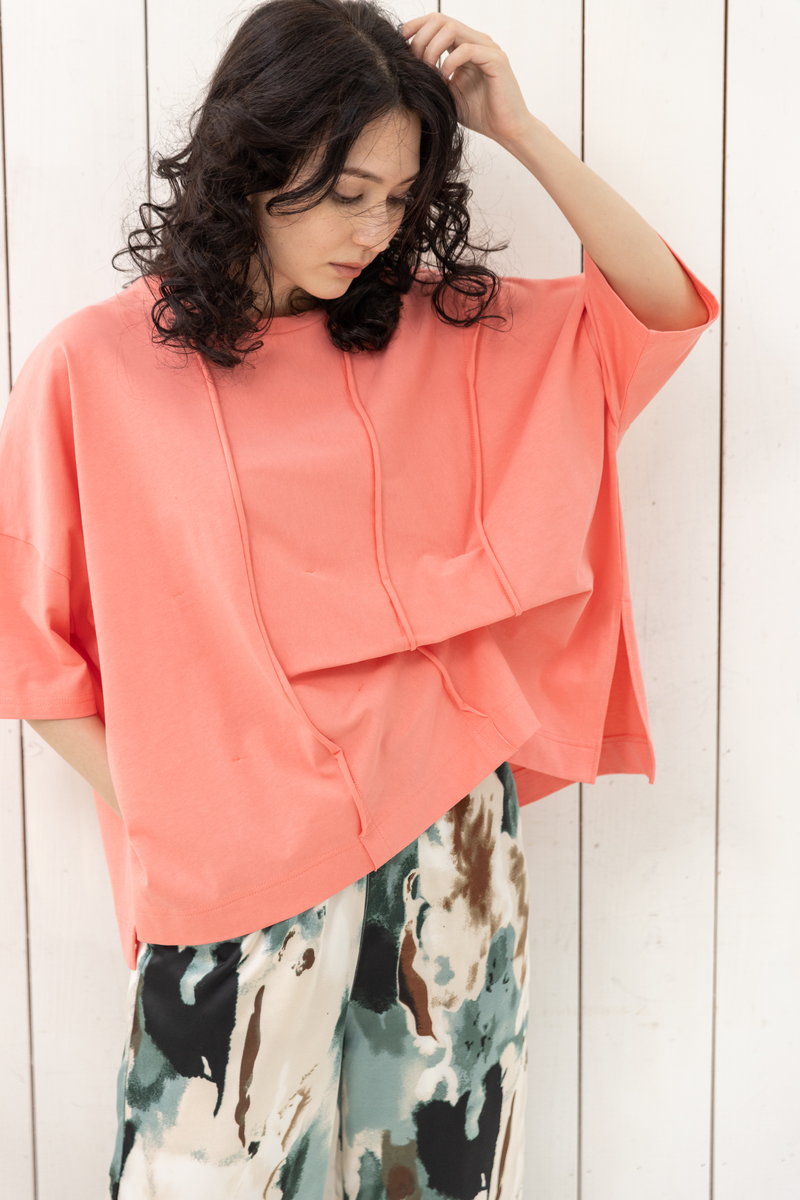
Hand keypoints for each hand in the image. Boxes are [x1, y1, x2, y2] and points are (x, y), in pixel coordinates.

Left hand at [400, 11, 534, 145]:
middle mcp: (476, 41)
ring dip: (433, 49)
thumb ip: (432, 77)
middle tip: (416, 64)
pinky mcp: (496, 60)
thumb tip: (406, 68)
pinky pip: (466, 50)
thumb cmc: (479, 114)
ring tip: (430, 71)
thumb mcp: (447, 93)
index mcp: (464, 45)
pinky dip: (450, 62)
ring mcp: (487, 48)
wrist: (506, 130)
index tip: (400, 44)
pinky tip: (445, 78)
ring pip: (452, 29)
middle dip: (421, 39)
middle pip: (440, 20)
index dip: (415, 27)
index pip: (436, 22)